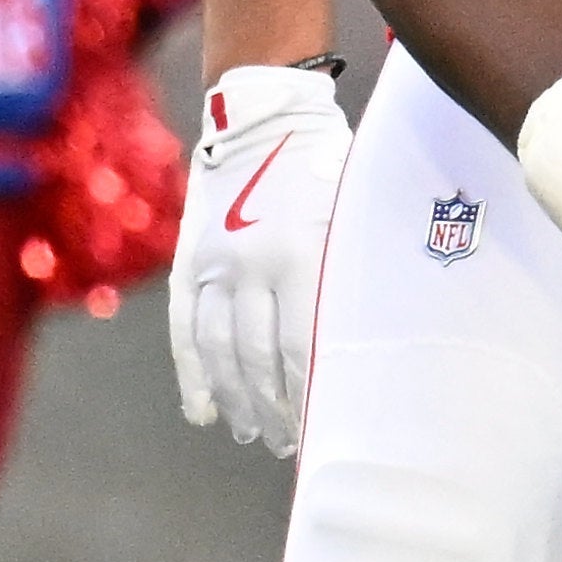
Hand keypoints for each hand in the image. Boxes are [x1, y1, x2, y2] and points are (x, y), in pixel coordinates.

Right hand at [169, 64, 349, 453]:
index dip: (310, 397)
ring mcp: (214, 264)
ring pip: (219, 351)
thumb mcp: (352, 215)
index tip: (322, 430)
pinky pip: (185, 329)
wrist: (262, 116)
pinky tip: (203, 413)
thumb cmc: (327, 170)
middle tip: (289, 445)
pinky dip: (192, 375)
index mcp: (300, 255)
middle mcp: (250, 264)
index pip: (304, 348)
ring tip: (253, 434)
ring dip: (236, 400)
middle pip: (258, 358)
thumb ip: (354, 273)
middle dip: (275, 409)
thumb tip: (376, 341)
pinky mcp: (189, 261)